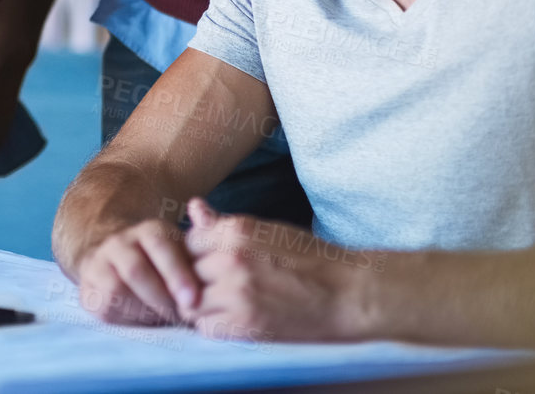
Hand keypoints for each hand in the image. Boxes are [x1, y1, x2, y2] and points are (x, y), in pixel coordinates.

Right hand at [72, 216, 201, 325]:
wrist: (120, 265)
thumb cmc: (167, 267)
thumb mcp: (185, 253)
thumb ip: (200, 240)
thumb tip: (201, 210)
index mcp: (148, 231)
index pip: (159, 246)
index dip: (176, 274)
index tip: (192, 300)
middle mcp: (119, 242)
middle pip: (136, 270)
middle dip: (160, 298)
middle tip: (179, 318)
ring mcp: (99, 263)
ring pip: (116, 289)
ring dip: (142, 310)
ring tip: (161, 319)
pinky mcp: (87, 288)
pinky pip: (103, 306)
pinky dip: (125, 318)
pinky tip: (141, 320)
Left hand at [183, 198, 370, 341]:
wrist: (348, 294)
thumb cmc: (310, 260)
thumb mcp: (267, 231)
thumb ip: (224, 225)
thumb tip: (193, 208)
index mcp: (236, 230)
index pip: (189, 241)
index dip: (198, 255)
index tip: (211, 265)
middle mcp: (231, 257)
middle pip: (186, 270)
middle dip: (197, 279)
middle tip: (218, 288)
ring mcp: (236, 291)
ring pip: (191, 300)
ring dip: (203, 305)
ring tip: (226, 305)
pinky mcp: (244, 323)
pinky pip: (205, 326)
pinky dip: (214, 326)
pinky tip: (234, 320)